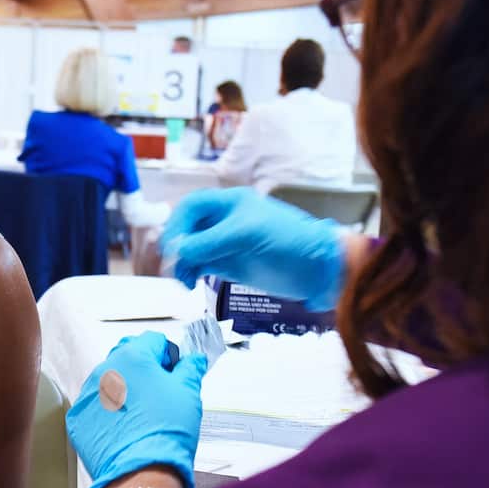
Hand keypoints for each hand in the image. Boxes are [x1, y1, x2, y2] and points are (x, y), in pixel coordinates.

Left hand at [66, 332, 207, 487]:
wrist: (141, 473)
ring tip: (143, 414)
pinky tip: (126, 427)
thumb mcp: (188, 394)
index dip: (168, 355)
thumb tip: (193, 360)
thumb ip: (189, 370)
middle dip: (144, 368)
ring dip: (125, 389)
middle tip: (160, 391)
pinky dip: (109, 411)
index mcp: (133, 357)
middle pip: (127, 356)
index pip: (152, 340)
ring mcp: (88, 393)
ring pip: (109, 381)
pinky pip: (95, 405)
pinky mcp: (79, 417)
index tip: (174, 371)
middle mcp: (105, 370)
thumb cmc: (164, 433)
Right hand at [161, 188, 345, 311]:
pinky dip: (190, 273)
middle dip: (177, 245)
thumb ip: (209, 242)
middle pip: (187, 228)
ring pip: (190, 249)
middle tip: (173, 264)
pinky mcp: (228, 265)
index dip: (178, 222)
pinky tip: (191, 283)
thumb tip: (177, 251)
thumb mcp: (246, 235)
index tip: (173, 244)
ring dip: (181, 263)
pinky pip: (199, 265)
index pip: (192, 207)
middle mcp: (223, 222)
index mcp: (229, 204)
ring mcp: (225, 244)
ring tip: (184, 280)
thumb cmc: (287, 241)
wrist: (315, 269)